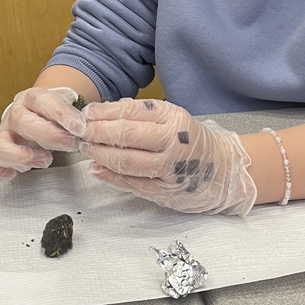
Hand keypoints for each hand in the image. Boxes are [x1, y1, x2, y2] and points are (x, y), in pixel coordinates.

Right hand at [0, 87, 87, 184]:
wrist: (36, 116)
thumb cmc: (52, 114)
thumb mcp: (65, 106)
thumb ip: (74, 112)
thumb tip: (81, 122)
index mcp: (31, 99)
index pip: (42, 100)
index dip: (60, 113)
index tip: (79, 126)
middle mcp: (15, 116)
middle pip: (23, 122)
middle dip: (50, 135)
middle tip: (71, 143)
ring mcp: (4, 136)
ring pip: (1, 146)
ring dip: (23, 156)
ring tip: (46, 160)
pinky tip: (11, 174)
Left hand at [79, 99, 255, 215]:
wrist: (225, 170)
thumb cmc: (192, 142)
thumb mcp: (172, 118)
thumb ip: (140, 115)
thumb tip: (99, 112)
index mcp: (173, 118)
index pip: (130, 112)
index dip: (102, 113)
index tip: (85, 114)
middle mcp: (173, 142)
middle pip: (125, 135)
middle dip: (96, 133)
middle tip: (79, 133)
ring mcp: (170, 169)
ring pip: (127, 161)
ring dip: (100, 155)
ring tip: (85, 149)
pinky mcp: (166, 192)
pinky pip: (134, 184)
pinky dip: (112, 177)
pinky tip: (97, 170)